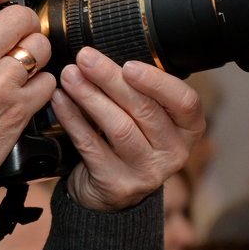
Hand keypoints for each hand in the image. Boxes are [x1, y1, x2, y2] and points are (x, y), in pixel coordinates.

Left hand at [50, 47, 204, 210]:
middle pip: (145, 110)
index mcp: (188, 130)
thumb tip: (105, 55)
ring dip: (90, 97)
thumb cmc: (128, 145)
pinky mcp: (117, 184)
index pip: (185, 102)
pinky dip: (73, 118)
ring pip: (119, 127)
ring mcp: (147, 172)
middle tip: (86, 58)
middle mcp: (174, 153)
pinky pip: (91, 145)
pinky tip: (60, 100)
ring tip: (70, 76)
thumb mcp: (146, 118)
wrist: (109, 194)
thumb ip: (139, 90)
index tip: (129, 64)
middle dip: (111, 80)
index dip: (158, 82)